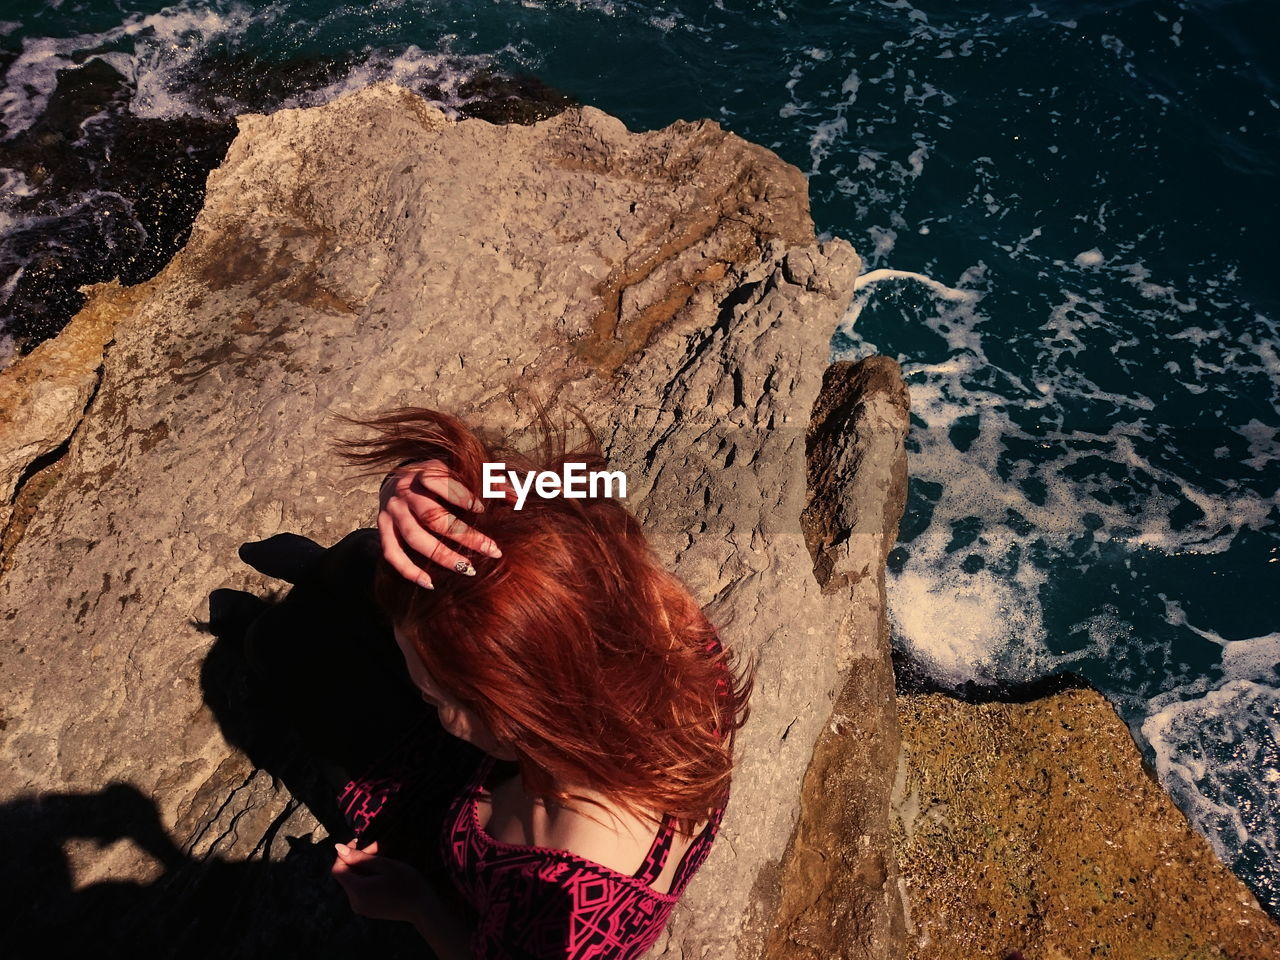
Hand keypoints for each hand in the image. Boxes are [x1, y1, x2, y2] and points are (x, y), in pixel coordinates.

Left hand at [331, 840, 430, 923]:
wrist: (422, 909)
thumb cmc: (407, 884)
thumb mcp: (385, 865)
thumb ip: (360, 857)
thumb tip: (338, 848)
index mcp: (358, 890)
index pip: (337, 869)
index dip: (344, 854)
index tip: (358, 842)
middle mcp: (355, 901)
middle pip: (346, 875)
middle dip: (357, 859)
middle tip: (377, 847)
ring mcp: (361, 908)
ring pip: (353, 882)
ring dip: (363, 868)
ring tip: (382, 859)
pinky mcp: (368, 910)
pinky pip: (360, 891)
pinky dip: (367, 878)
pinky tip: (382, 873)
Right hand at [378, 459, 507, 588]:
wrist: (398, 479)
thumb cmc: (438, 477)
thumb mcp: (459, 472)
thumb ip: (489, 482)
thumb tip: (519, 498)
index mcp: (424, 472)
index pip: (439, 483)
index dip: (460, 496)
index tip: (484, 510)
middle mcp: (405, 492)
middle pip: (432, 516)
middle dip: (463, 535)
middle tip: (492, 550)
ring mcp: (392, 512)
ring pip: (414, 537)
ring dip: (441, 556)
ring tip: (468, 570)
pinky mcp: (383, 529)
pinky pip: (392, 554)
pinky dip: (409, 570)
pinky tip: (430, 583)